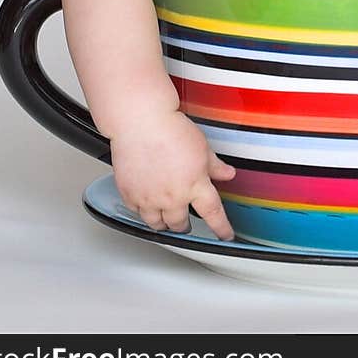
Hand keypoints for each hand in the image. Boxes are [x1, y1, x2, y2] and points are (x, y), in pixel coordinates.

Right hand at [109, 109, 236, 239]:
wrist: (141, 122)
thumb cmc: (170, 129)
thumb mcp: (202, 146)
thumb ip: (215, 165)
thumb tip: (227, 174)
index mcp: (195, 185)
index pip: (213, 214)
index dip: (221, 228)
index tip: (225, 235)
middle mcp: (173, 197)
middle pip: (180, 224)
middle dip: (185, 225)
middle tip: (185, 222)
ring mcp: (150, 199)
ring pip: (157, 224)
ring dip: (164, 223)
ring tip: (165, 216)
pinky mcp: (130, 195)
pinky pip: (137, 213)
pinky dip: (143, 210)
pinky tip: (146, 202)